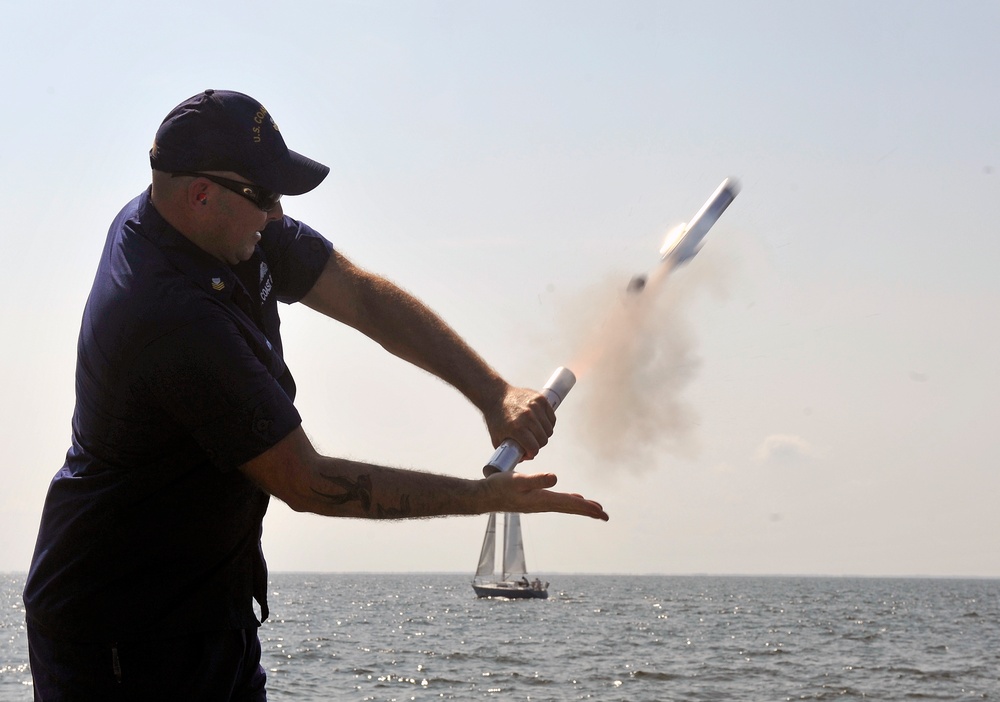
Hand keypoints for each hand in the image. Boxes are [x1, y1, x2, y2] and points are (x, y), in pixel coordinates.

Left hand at [484, 385, 555, 460]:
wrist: (495, 395)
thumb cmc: (495, 418)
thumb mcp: (497, 438)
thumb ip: (509, 452)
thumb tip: (524, 459)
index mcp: (516, 428)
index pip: (534, 448)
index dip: (531, 453)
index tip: (528, 452)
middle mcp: (527, 417)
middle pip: (543, 439)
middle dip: (538, 444)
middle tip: (531, 442)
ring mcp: (535, 407)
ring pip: (549, 429)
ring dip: (544, 434)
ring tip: (535, 433)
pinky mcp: (540, 399)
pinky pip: (551, 418)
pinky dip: (548, 423)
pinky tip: (540, 424)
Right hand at [484, 470, 608, 520]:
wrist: (484, 496)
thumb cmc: (500, 487)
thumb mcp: (518, 480)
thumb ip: (536, 479)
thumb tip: (555, 478)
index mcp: (542, 500)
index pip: (570, 504)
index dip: (586, 507)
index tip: (601, 512)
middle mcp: (543, 504)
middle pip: (571, 508)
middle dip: (589, 511)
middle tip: (605, 516)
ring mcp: (539, 503)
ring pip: (565, 506)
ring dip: (580, 507)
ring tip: (594, 509)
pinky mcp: (534, 500)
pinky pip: (557, 502)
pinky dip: (569, 501)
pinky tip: (572, 498)